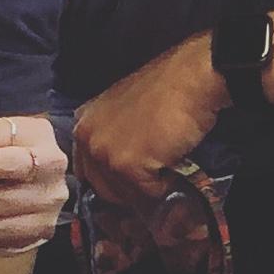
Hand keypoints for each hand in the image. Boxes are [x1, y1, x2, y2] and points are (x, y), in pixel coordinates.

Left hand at [72, 35, 222, 211]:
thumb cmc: (165, 90)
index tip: (130, 183)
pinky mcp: (127, 165)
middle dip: (127, 190)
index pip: (87, 172)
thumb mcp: (123, 111)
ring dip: (146, 189)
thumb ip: (112, 137)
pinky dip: (163, 187)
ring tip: (164, 170)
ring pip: (124, 194)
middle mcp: (87, 139)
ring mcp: (104, 153)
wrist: (190, 79)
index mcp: (83, 125)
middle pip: (103, 188)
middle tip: (151, 181)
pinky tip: (172, 167)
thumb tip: (118, 170)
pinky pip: (145, 193)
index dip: (110, 181)